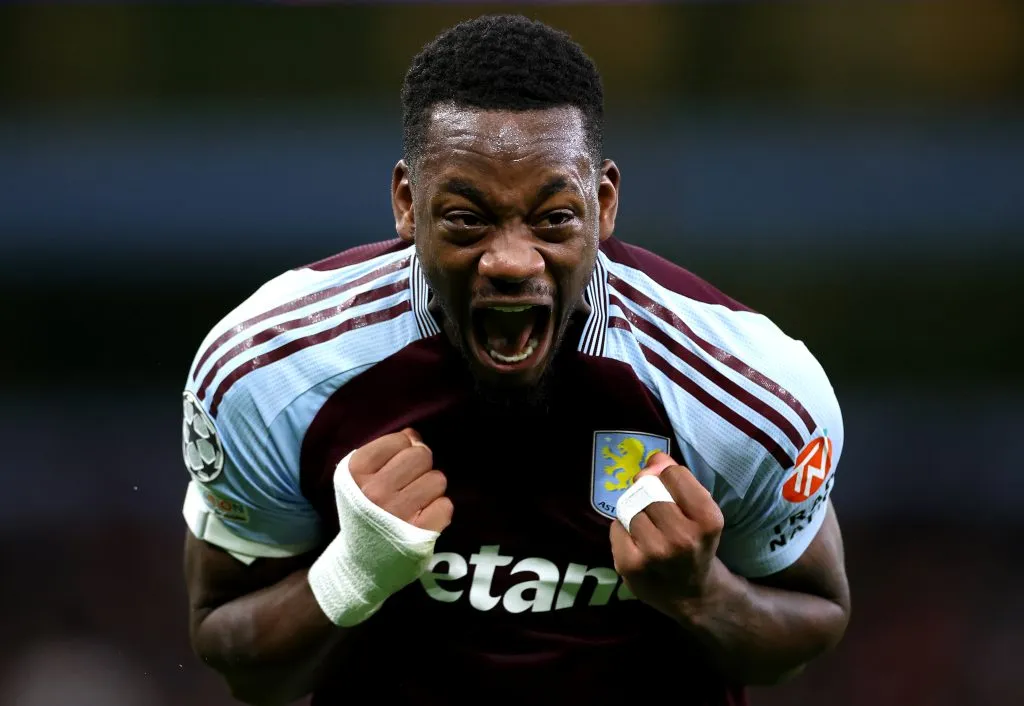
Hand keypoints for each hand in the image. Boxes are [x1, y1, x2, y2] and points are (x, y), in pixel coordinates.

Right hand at [348, 428, 452, 532]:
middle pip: (422, 455)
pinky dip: (438, 510)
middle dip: (420, 467)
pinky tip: (422, 518)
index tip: (395, 468)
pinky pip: (445, 505)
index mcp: (356, 471)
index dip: (403, 450)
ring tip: (414, 502)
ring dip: (430, 490)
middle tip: (408, 485)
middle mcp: (374, 491)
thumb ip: (385, 450)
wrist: (362, 562)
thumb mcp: (361, 476)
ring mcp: (397, 513)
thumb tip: (413, 435)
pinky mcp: (418, 534)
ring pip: (437, 479)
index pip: (400, 440)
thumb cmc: (365, 510)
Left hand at [610, 452, 724, 618]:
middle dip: (648, 492)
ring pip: (631, 507)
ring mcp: (654, 553)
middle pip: (648, 489)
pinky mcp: (629, 565)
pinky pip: (616, 526)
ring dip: (636, 512)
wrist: (693, 596)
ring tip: (649, 528)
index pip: (673, 474)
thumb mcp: (701, 512)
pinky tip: (638, 543)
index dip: (667, 475)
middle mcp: (682, 537)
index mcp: (707, 520)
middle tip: (655, 507)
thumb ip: (679, 480)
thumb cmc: (697, 545)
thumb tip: (653, 459)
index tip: (670, 487)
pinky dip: (623, 529)